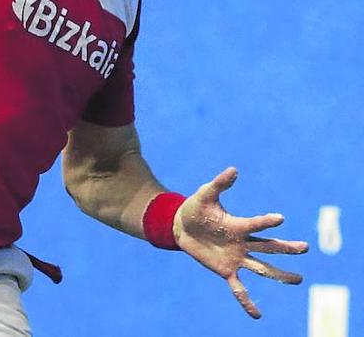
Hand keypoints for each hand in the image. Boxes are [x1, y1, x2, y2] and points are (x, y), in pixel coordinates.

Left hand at [173, 167, 308, 317]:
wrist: (180, 226)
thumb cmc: (196, 208)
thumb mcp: (205, 194)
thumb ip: (219, 184)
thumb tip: (234, 169)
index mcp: (238, 225)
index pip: (255, 225)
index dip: (266, 222)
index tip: (280, 219)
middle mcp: (242, 243)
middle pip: (267, 247)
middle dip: (284, 247)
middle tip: (305, 247)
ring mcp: (236, 258)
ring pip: (261, 268)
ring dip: (279, 274)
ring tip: (298, 280)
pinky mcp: (225, 270)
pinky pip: (238, 288)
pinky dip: (247, 301)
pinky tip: (257, 315)